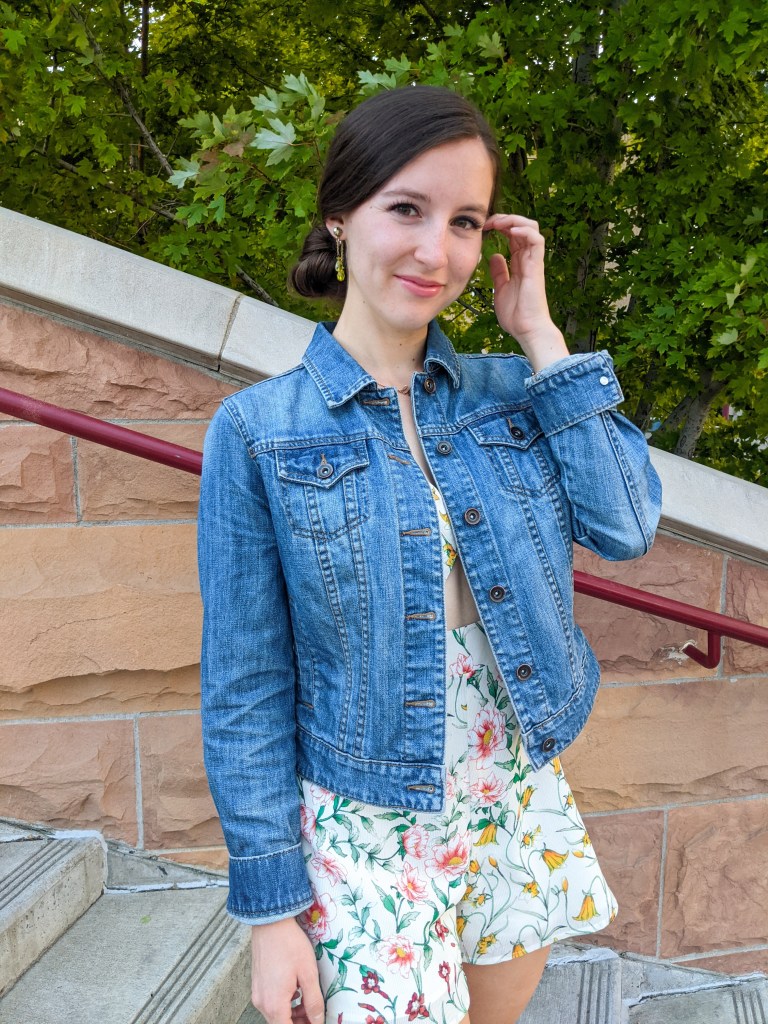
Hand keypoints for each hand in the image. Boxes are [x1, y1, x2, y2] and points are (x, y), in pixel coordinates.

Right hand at [251, 917, 324, 1023]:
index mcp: (274, 1004)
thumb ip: (314, 1002)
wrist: (270, 922)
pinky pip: (271, 1002)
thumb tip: (318, 1021)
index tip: (314, 1022)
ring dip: (292, 1014)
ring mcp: (257, 993)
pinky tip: (295, 990)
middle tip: (315, 1014)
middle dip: (299, 1022)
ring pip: (276, 1014)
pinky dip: (284, 1003)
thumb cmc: (289, 944)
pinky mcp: (257, 984)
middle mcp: (262, 1002)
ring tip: (308, 1001)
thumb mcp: (308, 974)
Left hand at [484, 213, 569, 372]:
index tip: (483, 227)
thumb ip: (499, 272)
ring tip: (498, 222)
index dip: (500, 226)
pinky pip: (536, 240)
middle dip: (505, 218)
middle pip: (522, 226)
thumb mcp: (500, 288)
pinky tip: (510, 230)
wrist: (527, 329)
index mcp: (519, 263)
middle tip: (488, 222)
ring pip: (531, 228)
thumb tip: (493, 256)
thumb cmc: (516, 314)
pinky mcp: (537, 266)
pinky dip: (525, 230)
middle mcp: (528, 259)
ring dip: (514, 220)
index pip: (513, 235)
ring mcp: (533, 261)